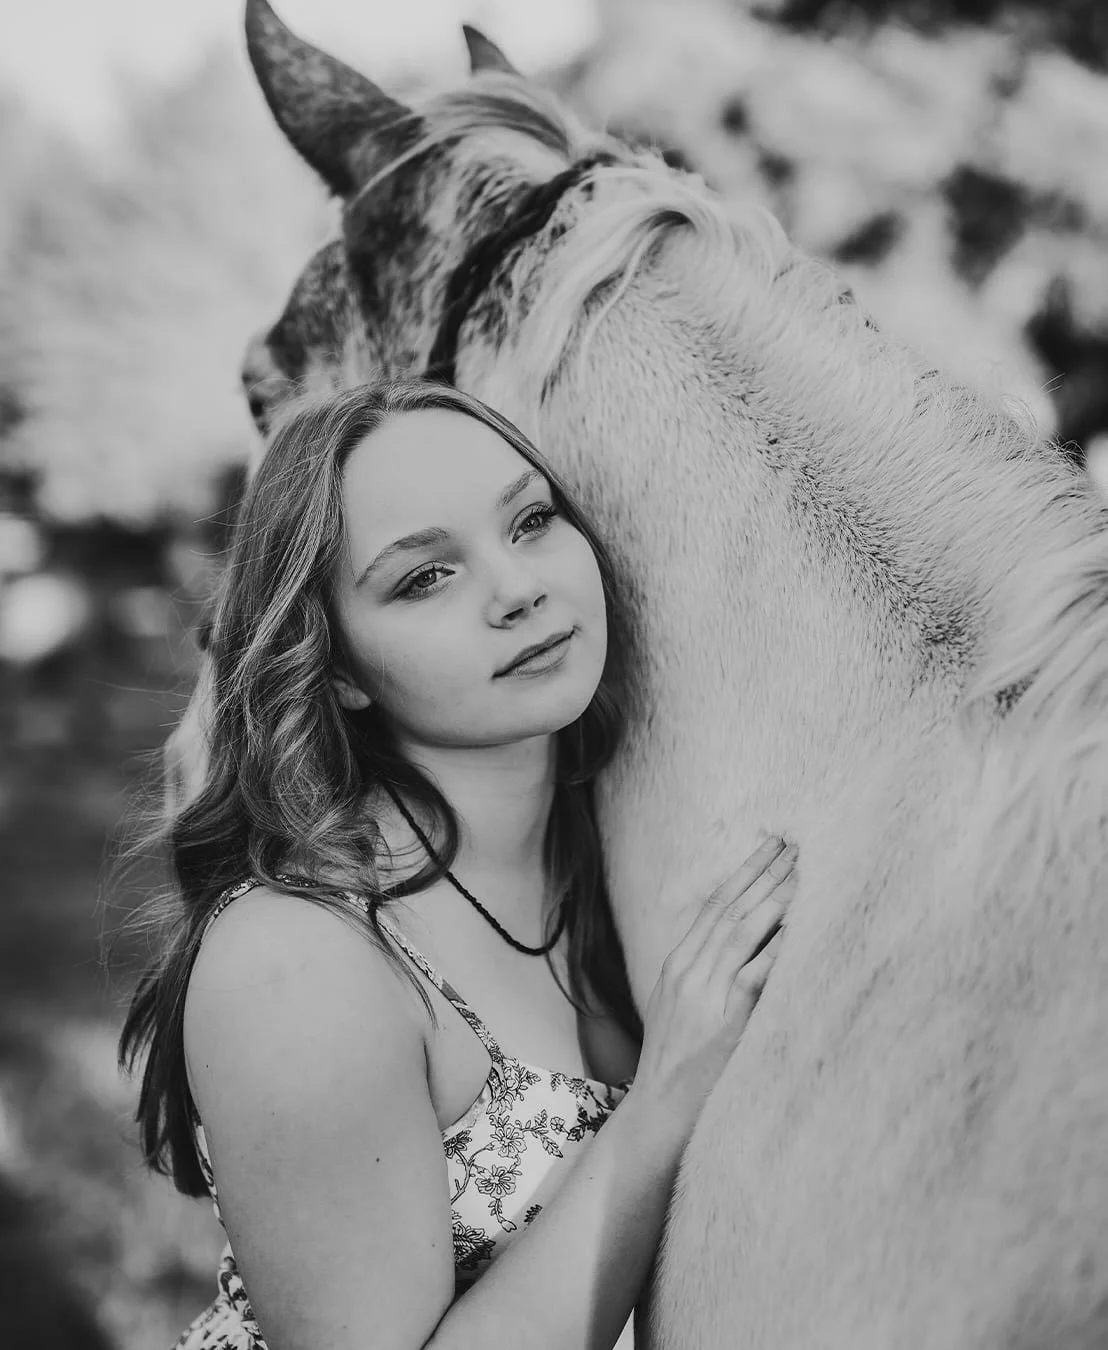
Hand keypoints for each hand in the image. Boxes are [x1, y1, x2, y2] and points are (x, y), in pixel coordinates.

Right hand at [627, 836, 797, 1142]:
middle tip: (794, 844)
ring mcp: (704, 994)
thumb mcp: (682, 1009)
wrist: (657, 1112)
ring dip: (774, 898)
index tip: (769, 848)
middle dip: (763, 873)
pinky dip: (777, 947)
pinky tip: (798, 926)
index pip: (715, 906)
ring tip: (801, 871)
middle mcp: (688, 971)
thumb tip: (749, 949)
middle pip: (730, 908)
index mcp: (677, 964)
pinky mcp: (724, 1021)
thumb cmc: (676, 1065)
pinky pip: (755, 974)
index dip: (744, 874)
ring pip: (742, 931)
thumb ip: (707, 977)